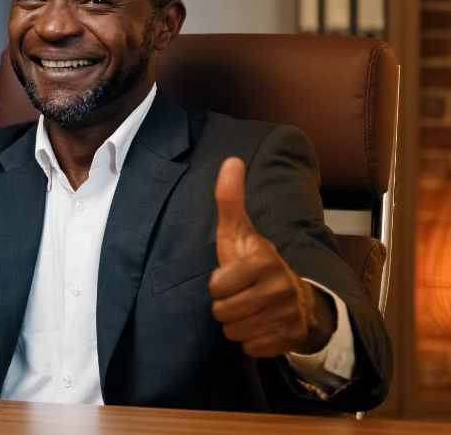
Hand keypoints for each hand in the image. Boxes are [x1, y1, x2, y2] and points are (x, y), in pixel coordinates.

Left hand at [209, 157, 335, 356]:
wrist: (294, 298)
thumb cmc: (254, 263)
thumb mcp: (237, 232)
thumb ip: (229, 200)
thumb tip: (231, 160)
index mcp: (264, 260)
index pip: (216, 286)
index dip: (216, 284)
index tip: (230, 277)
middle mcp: (281, 287)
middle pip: (223, 312)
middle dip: (225, 306)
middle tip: (240, 295)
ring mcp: (289, 314)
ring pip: (235, 331)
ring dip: (236, 324)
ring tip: (249, 309)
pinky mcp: (292, 338)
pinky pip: (252, 348)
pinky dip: (251, 341)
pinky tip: (262, 325)